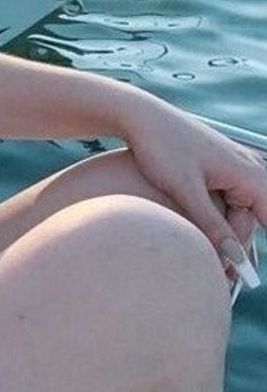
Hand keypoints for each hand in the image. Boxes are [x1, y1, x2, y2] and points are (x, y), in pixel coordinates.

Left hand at [118, 95, 266, 269]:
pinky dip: (213, 219)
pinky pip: (225, 201)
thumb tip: (235, 258)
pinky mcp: (216, 168)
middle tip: (215, 276)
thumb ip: (211, 224)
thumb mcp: (184, 189)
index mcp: (247, 171)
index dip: (252, 249)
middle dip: (235, 247)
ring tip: (201, 260)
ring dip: (222, 235)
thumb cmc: (160, 146)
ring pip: (237, 213)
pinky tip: (192, 234)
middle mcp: (246, 167)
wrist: (138, 115)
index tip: (243, 273)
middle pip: (251, 221)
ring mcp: (232, 167)